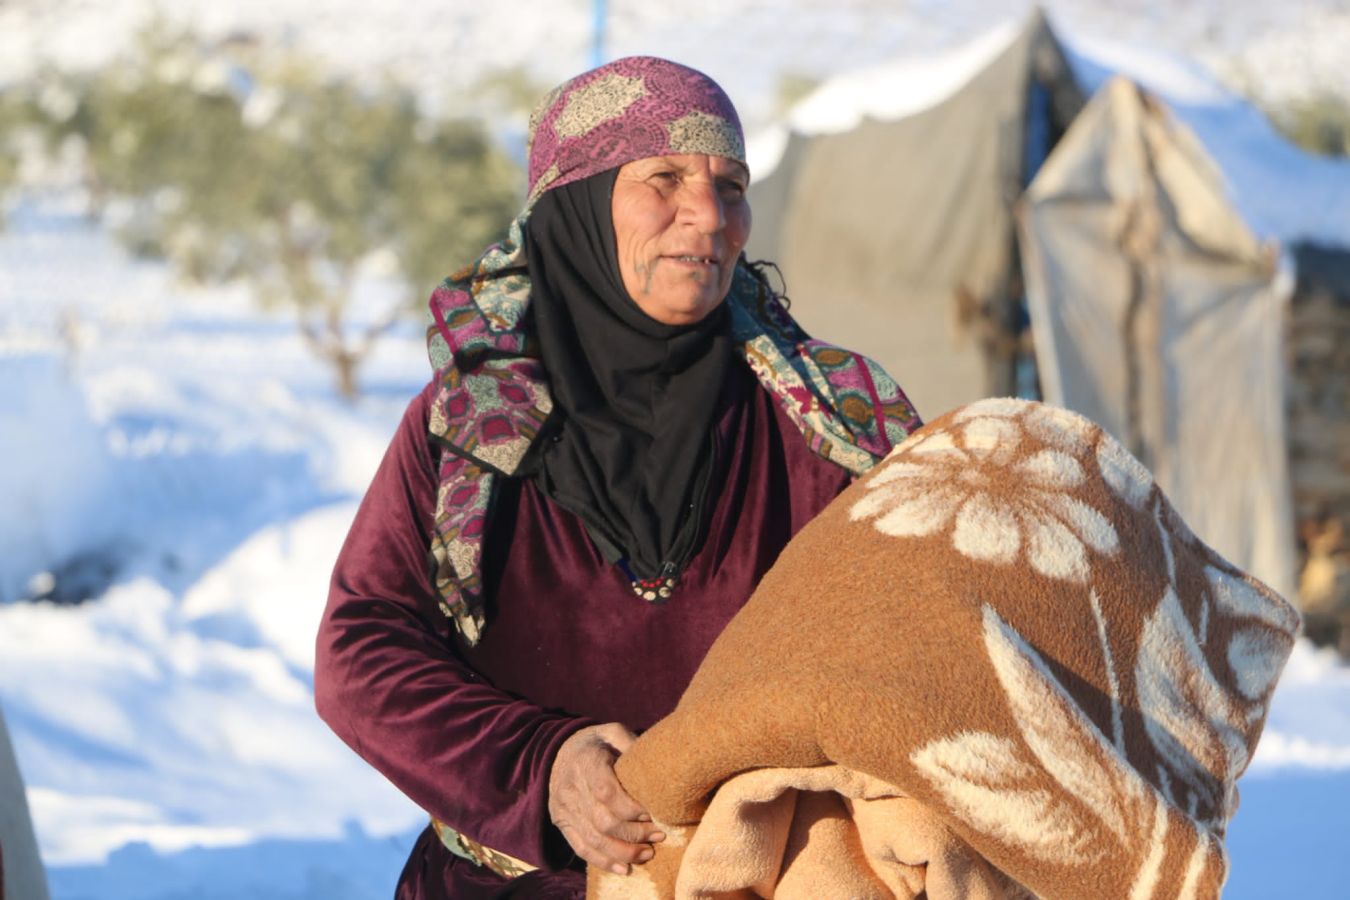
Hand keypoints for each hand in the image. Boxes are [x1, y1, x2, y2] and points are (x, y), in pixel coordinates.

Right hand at [547, 722, 664, 874]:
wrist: (557, 752)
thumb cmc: (595, 743)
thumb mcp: (612, 732)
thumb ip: (631, 743)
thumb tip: (657, 765)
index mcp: (586, 762)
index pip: (606, 792)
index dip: (631, 807)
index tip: (652, 812)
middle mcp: (571, 788)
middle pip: (603, 821)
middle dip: (634, 834)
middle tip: (658, 835)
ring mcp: (564, 809)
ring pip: (594, 840)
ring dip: (624, 852)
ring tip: (647, 854)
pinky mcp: (562, 823)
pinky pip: (581, 848)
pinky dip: (603, 862)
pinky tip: (624, 868)